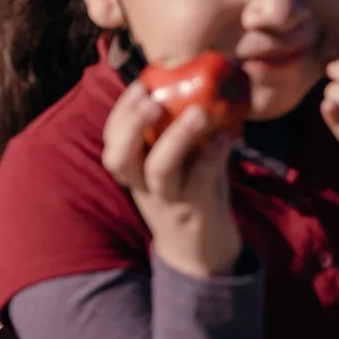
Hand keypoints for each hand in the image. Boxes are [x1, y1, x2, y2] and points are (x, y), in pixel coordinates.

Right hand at [101, 83, 242, 278]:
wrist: (202, 253)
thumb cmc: (192, 196)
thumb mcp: (179, 166)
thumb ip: (182, 134)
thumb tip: (204, 85)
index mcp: (134, 173)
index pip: (112, 142)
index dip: (120, 114)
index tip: (140, 86)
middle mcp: (143, 187)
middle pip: (120, 157)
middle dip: (130, 124)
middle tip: (152, 99)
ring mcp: (168, 200)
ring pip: (159, 169)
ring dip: (176, 137)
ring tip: (199, 112)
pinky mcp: (195, 210)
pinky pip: (200, 180)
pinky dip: (213, 155)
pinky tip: (227, 138)